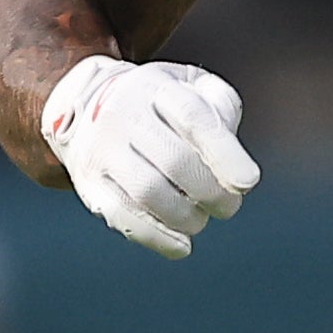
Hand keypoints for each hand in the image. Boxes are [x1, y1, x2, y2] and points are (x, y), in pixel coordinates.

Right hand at [41, 54, 257, 258]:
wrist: (85, 104)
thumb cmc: (158, 103)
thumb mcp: (191, 86)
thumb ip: (221, 106)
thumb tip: (232, 157)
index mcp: (155, 87)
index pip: (193, 117)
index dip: (224, 153)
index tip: (247, 182)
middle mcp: (122, 114)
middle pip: (175, 161)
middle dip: (212, 192)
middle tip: (227, 205)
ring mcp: (100, 149)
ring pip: (149, 192)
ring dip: (188, 217)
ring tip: (200, 218)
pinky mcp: (88, 182)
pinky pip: (122, 216)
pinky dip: (158, 238)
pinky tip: (182, 245)